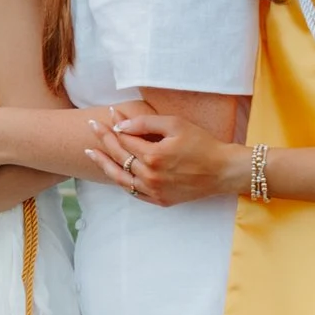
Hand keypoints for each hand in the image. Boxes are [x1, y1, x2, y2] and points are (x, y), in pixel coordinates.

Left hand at [95, 107, 239, 205]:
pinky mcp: (160, 200)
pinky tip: (114, 172)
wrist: (223, 170)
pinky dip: (121, 181)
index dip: (115, 125)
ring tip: (91, 153)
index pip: (125, 139)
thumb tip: (120, 125)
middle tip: (92, 127)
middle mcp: (150, 176)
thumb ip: (145, 124)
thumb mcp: (176, 125)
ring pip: (120, 178)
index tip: (108, 113)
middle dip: (104, 139)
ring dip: (104, 164)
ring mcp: (154, 191)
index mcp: (153, 156)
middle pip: (119, 157)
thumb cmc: (203, 144)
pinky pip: (133, 192)